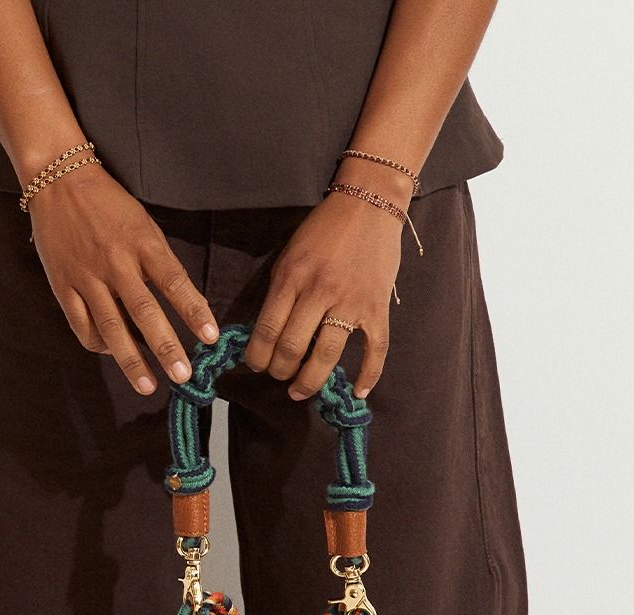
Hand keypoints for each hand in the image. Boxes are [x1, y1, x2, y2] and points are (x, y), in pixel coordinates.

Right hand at [28, 167, 218, 393]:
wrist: (58, 180)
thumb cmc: (110, 205)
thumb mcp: (144, 225)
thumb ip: (161, 263)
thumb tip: (184, 305)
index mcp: (142, 242)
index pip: (175, 282)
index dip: (194, 311)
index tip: (211, 337)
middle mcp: (115, 261)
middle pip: (144, 312)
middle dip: (166, 347)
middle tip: (183, 375)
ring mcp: (86, 276)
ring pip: (111, 326)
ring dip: (131, 360)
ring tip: (147, 385)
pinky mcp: (62, 285)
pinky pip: (82, 325)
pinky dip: (100, 344)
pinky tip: (112, 353)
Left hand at [243, 187, 407, 400]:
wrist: (369, 202)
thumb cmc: (323, 229)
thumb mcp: (290, 255)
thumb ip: (280, 292)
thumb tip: (268, 333)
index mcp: (292, 277)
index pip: (268, 330)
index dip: (258, 357)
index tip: (256, 366)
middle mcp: (319, 292)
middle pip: (293, 347)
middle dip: (280, 371)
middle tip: (278, 377)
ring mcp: (351, 301)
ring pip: (326, 355)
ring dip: (310, 381)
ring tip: (299, 392)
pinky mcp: (377, 307)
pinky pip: (375, 349)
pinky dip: (368, 375)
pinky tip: (357, 392)